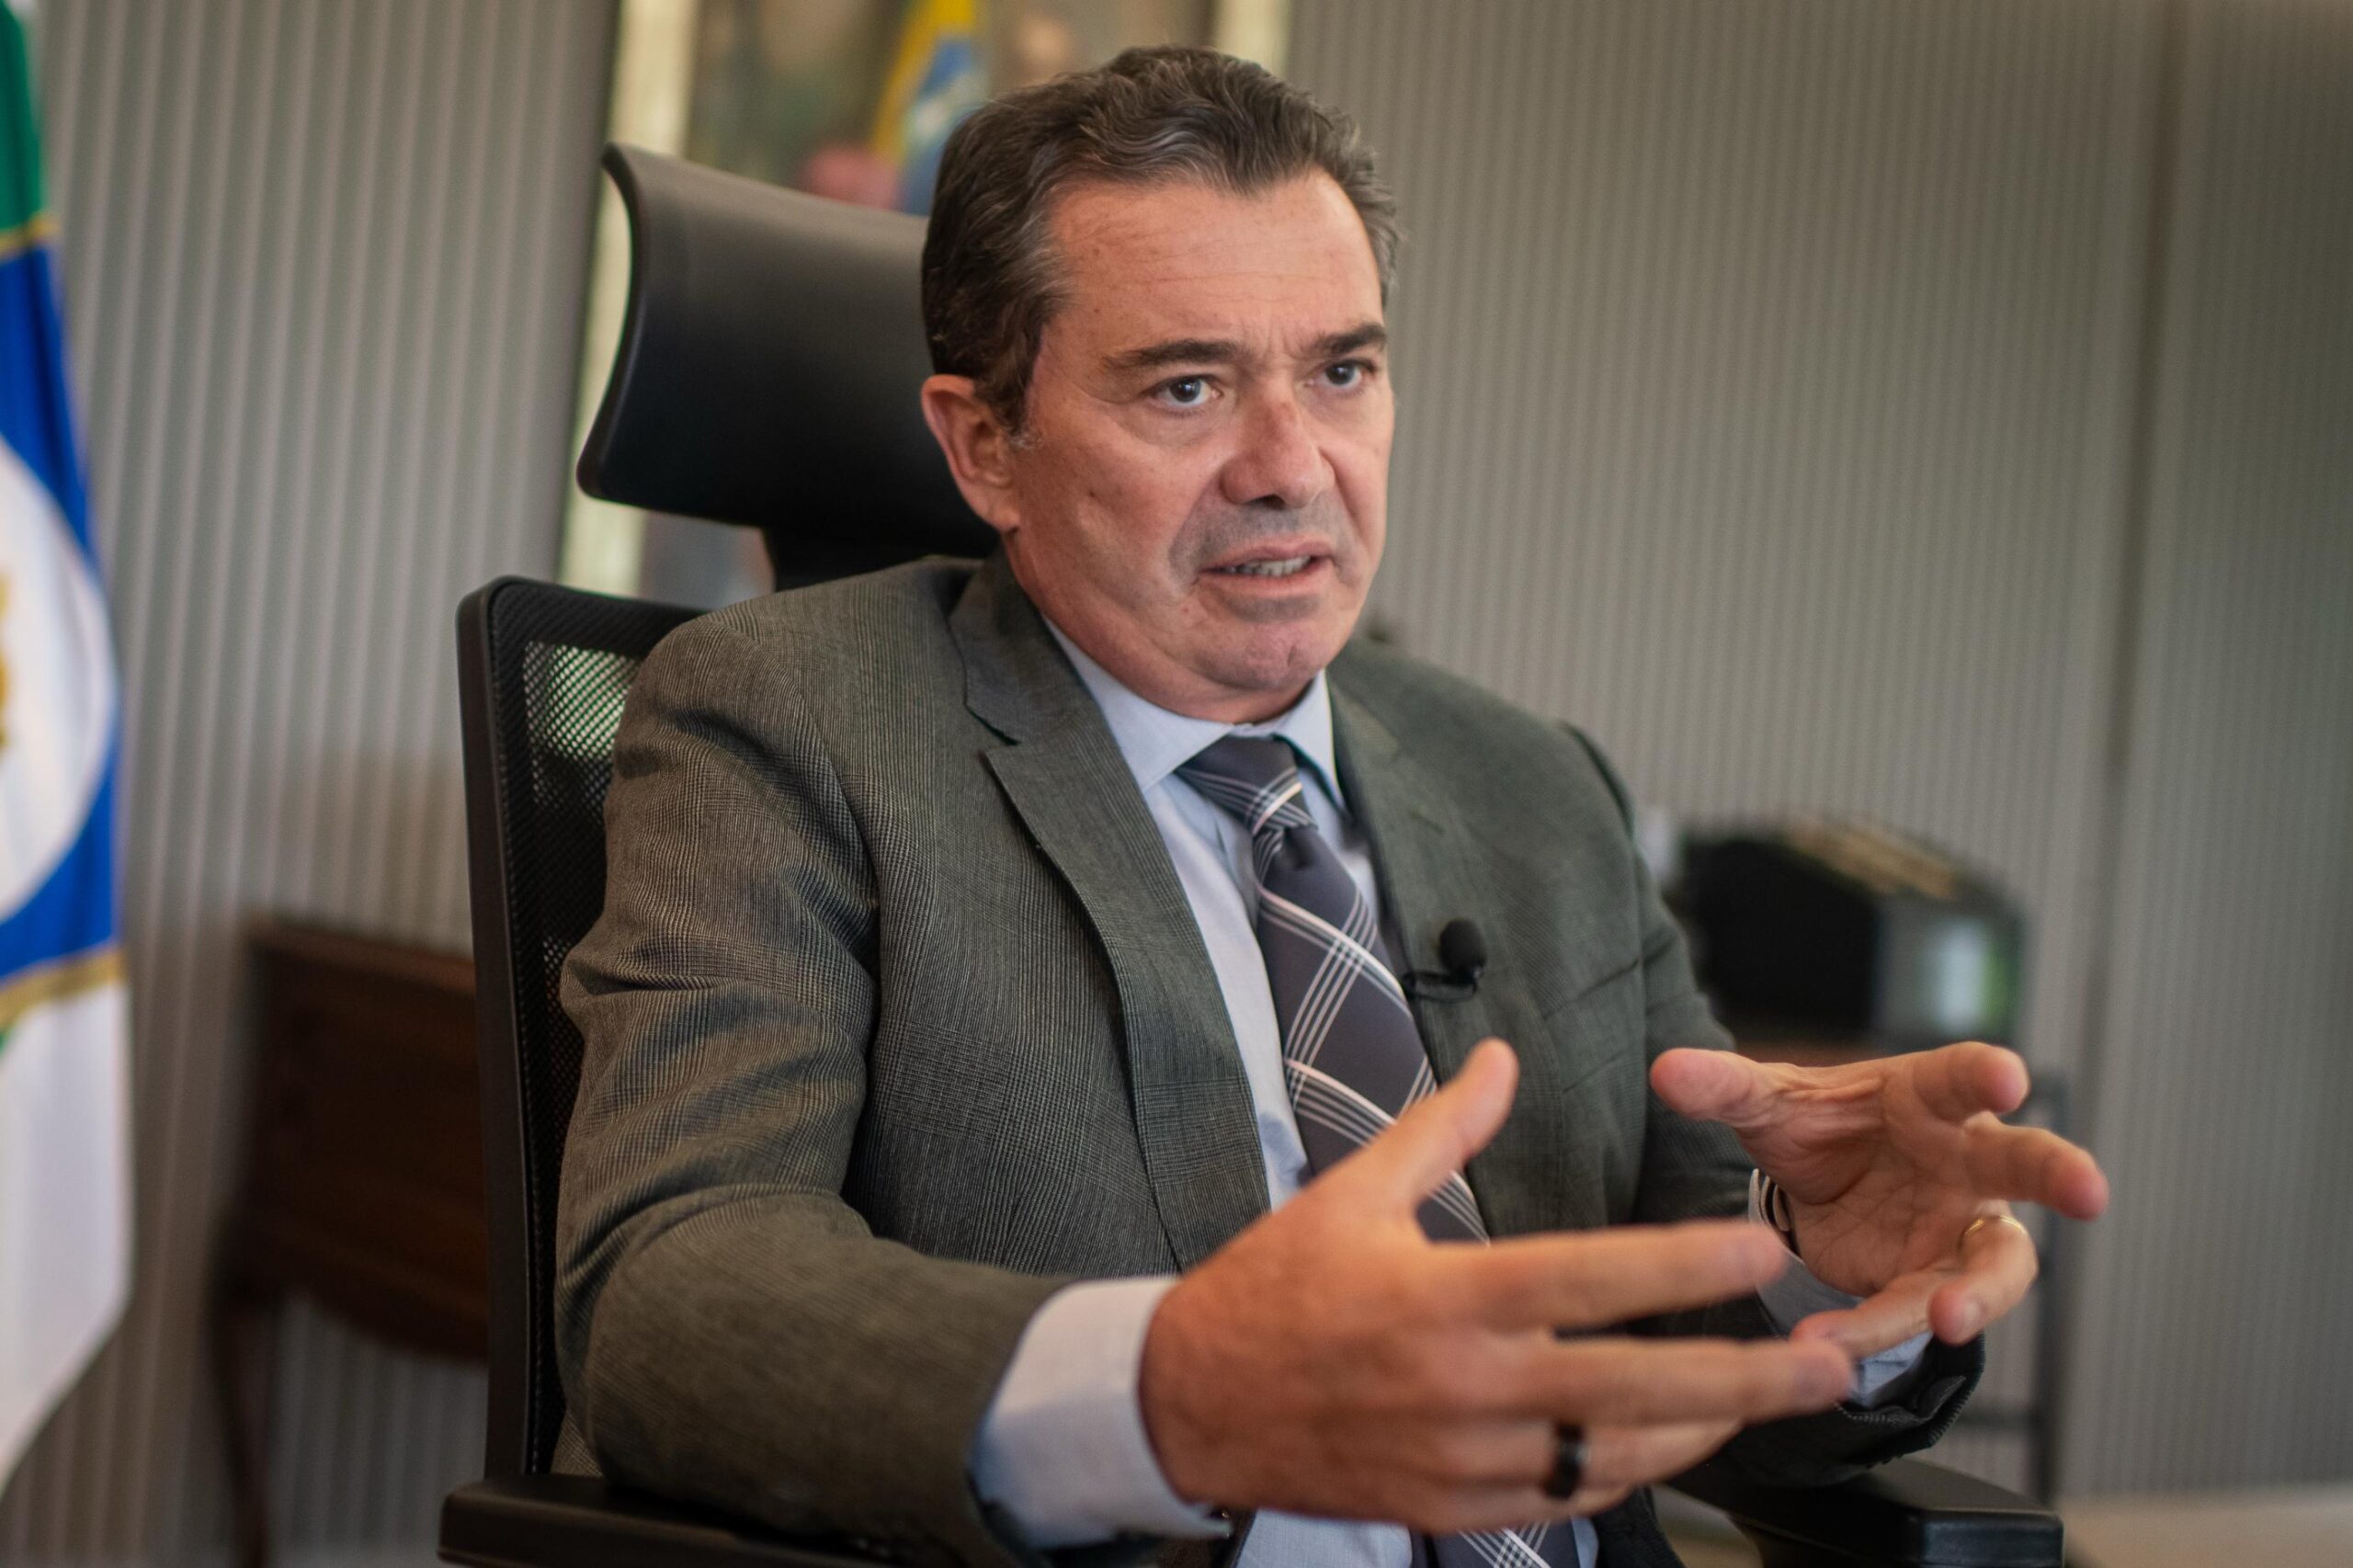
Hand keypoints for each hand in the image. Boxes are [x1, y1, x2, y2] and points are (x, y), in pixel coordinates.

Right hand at [1137, 1040, 1855, 1532]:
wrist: (1193, 1403)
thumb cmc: (1271, 1290)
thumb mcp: (1349, 1194)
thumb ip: (1441, 1129)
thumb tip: (1503, 1061)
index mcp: (1443, 1298)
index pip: (1585, 1279)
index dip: (1680, 1266)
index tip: (1757, 1250)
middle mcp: (1464, 1386)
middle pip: (1633, 1388)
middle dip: (1746, 1378)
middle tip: (1830, 1360)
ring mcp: (1462, 1458)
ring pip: (1614, 1454)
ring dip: (1704, 1429)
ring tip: (1773, 1398)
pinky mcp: (1453, 1507)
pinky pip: (1565, 1498)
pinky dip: (1625, 1469)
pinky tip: (1668, 1439)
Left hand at [1650, 1042, 2109, 1357]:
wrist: (1818, 1189)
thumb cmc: (1822, 1128)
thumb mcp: (1769, 1105)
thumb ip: (1724, 1087)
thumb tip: (1665, 1069)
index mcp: (1931, 1097)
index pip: (1967, 1075)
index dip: (1988, 1073)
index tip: (2008, 1074)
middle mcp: (1967, 1160)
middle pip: (2028, 1164)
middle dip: (2060, 1173)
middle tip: (2089, 1189)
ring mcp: (1962, 1228)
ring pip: (1997, 1264)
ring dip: (1976, 1294)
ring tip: (1940, 1319)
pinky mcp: (1935, 1284)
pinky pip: (1923, 1312)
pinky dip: (1880, 1332)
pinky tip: (1832, 1350)